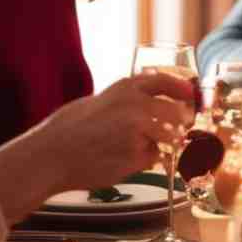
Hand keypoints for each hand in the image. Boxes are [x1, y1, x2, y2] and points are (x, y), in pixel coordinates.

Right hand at [0, 71, 194, 222]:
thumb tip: (150, 97)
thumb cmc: (67, 130)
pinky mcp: (138, 155)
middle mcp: (139, 105)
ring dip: (163, 143)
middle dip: (180, 124)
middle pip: (178, 113)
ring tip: (135, 147)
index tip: (192, 95)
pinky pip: (154, 158)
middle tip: (174, 132)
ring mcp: (141, 131)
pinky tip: (121, 160)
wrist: (50, 156)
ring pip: (170, 137)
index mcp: (127, 87)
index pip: (166, 81)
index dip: (183, 88)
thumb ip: (126, 98)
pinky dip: (145, 160)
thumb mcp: (98, 100)